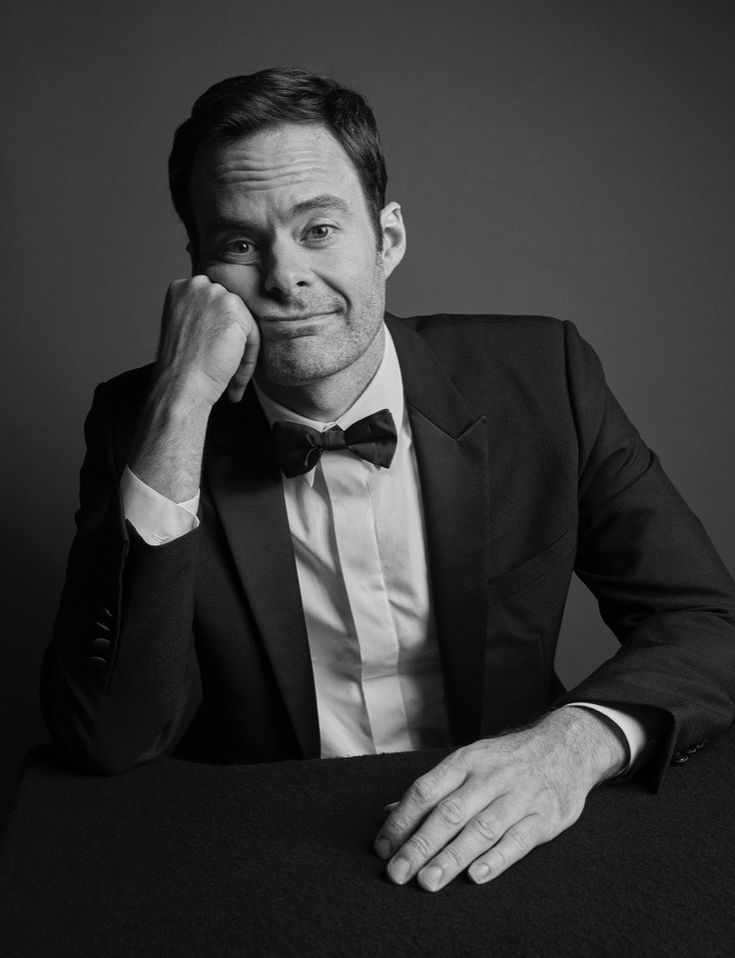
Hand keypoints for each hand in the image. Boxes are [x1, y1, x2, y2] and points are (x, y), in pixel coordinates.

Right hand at [155, 274, 259, 405]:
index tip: (217, 355)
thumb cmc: (180, 367)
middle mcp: (197, 284)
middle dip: (234, 340)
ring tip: (231, 380)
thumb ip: (202, 315)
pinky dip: (248, 360)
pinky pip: (253, 335)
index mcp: (181, 288)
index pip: (216, 304)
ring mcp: (215, 294)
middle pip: (231, 312)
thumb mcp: (184, 329)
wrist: (179, 386)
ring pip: (244, 325)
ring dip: (242, 353)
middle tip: (227, 369)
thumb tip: (226, 320)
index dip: (220, 332)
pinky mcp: (234, 309)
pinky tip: (235, 379)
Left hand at [374, 707, 625, 890]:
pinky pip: (519, 839)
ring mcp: (519, 796)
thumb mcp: (469, 762)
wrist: (565, 747)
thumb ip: (432, 790)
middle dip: (421, 845)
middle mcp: (489, 777)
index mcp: (465, 761)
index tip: (383, 849)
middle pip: (449, 812)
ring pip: (481, 828)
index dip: (402, 820)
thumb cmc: (506, 761)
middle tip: (398, 873)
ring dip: (453, 857)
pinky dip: (497, 858)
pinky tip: (476, 875)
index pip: (426, 790)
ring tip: (429, 881)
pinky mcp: (545, 816)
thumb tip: (388, 813)